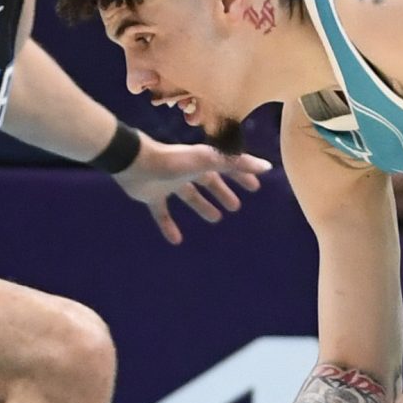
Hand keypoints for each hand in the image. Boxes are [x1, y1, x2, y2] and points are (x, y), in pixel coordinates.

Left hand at [118, 141, 272, 244]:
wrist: (135, 163)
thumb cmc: (174, 161)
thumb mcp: (210, 161)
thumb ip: (237, 163)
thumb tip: (267, 166)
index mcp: (200, 161)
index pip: (226, 167)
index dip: (241, 176)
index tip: (254, 187)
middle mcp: (186, 171)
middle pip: (208, 182)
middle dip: (222, 192)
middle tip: (235, 207)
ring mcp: (168, 183)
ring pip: (189, 196)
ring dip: (202, 207)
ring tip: (215, 220)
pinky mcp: (152, 196)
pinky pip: (162, 213)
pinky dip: (168, 225)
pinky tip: (176, 240)